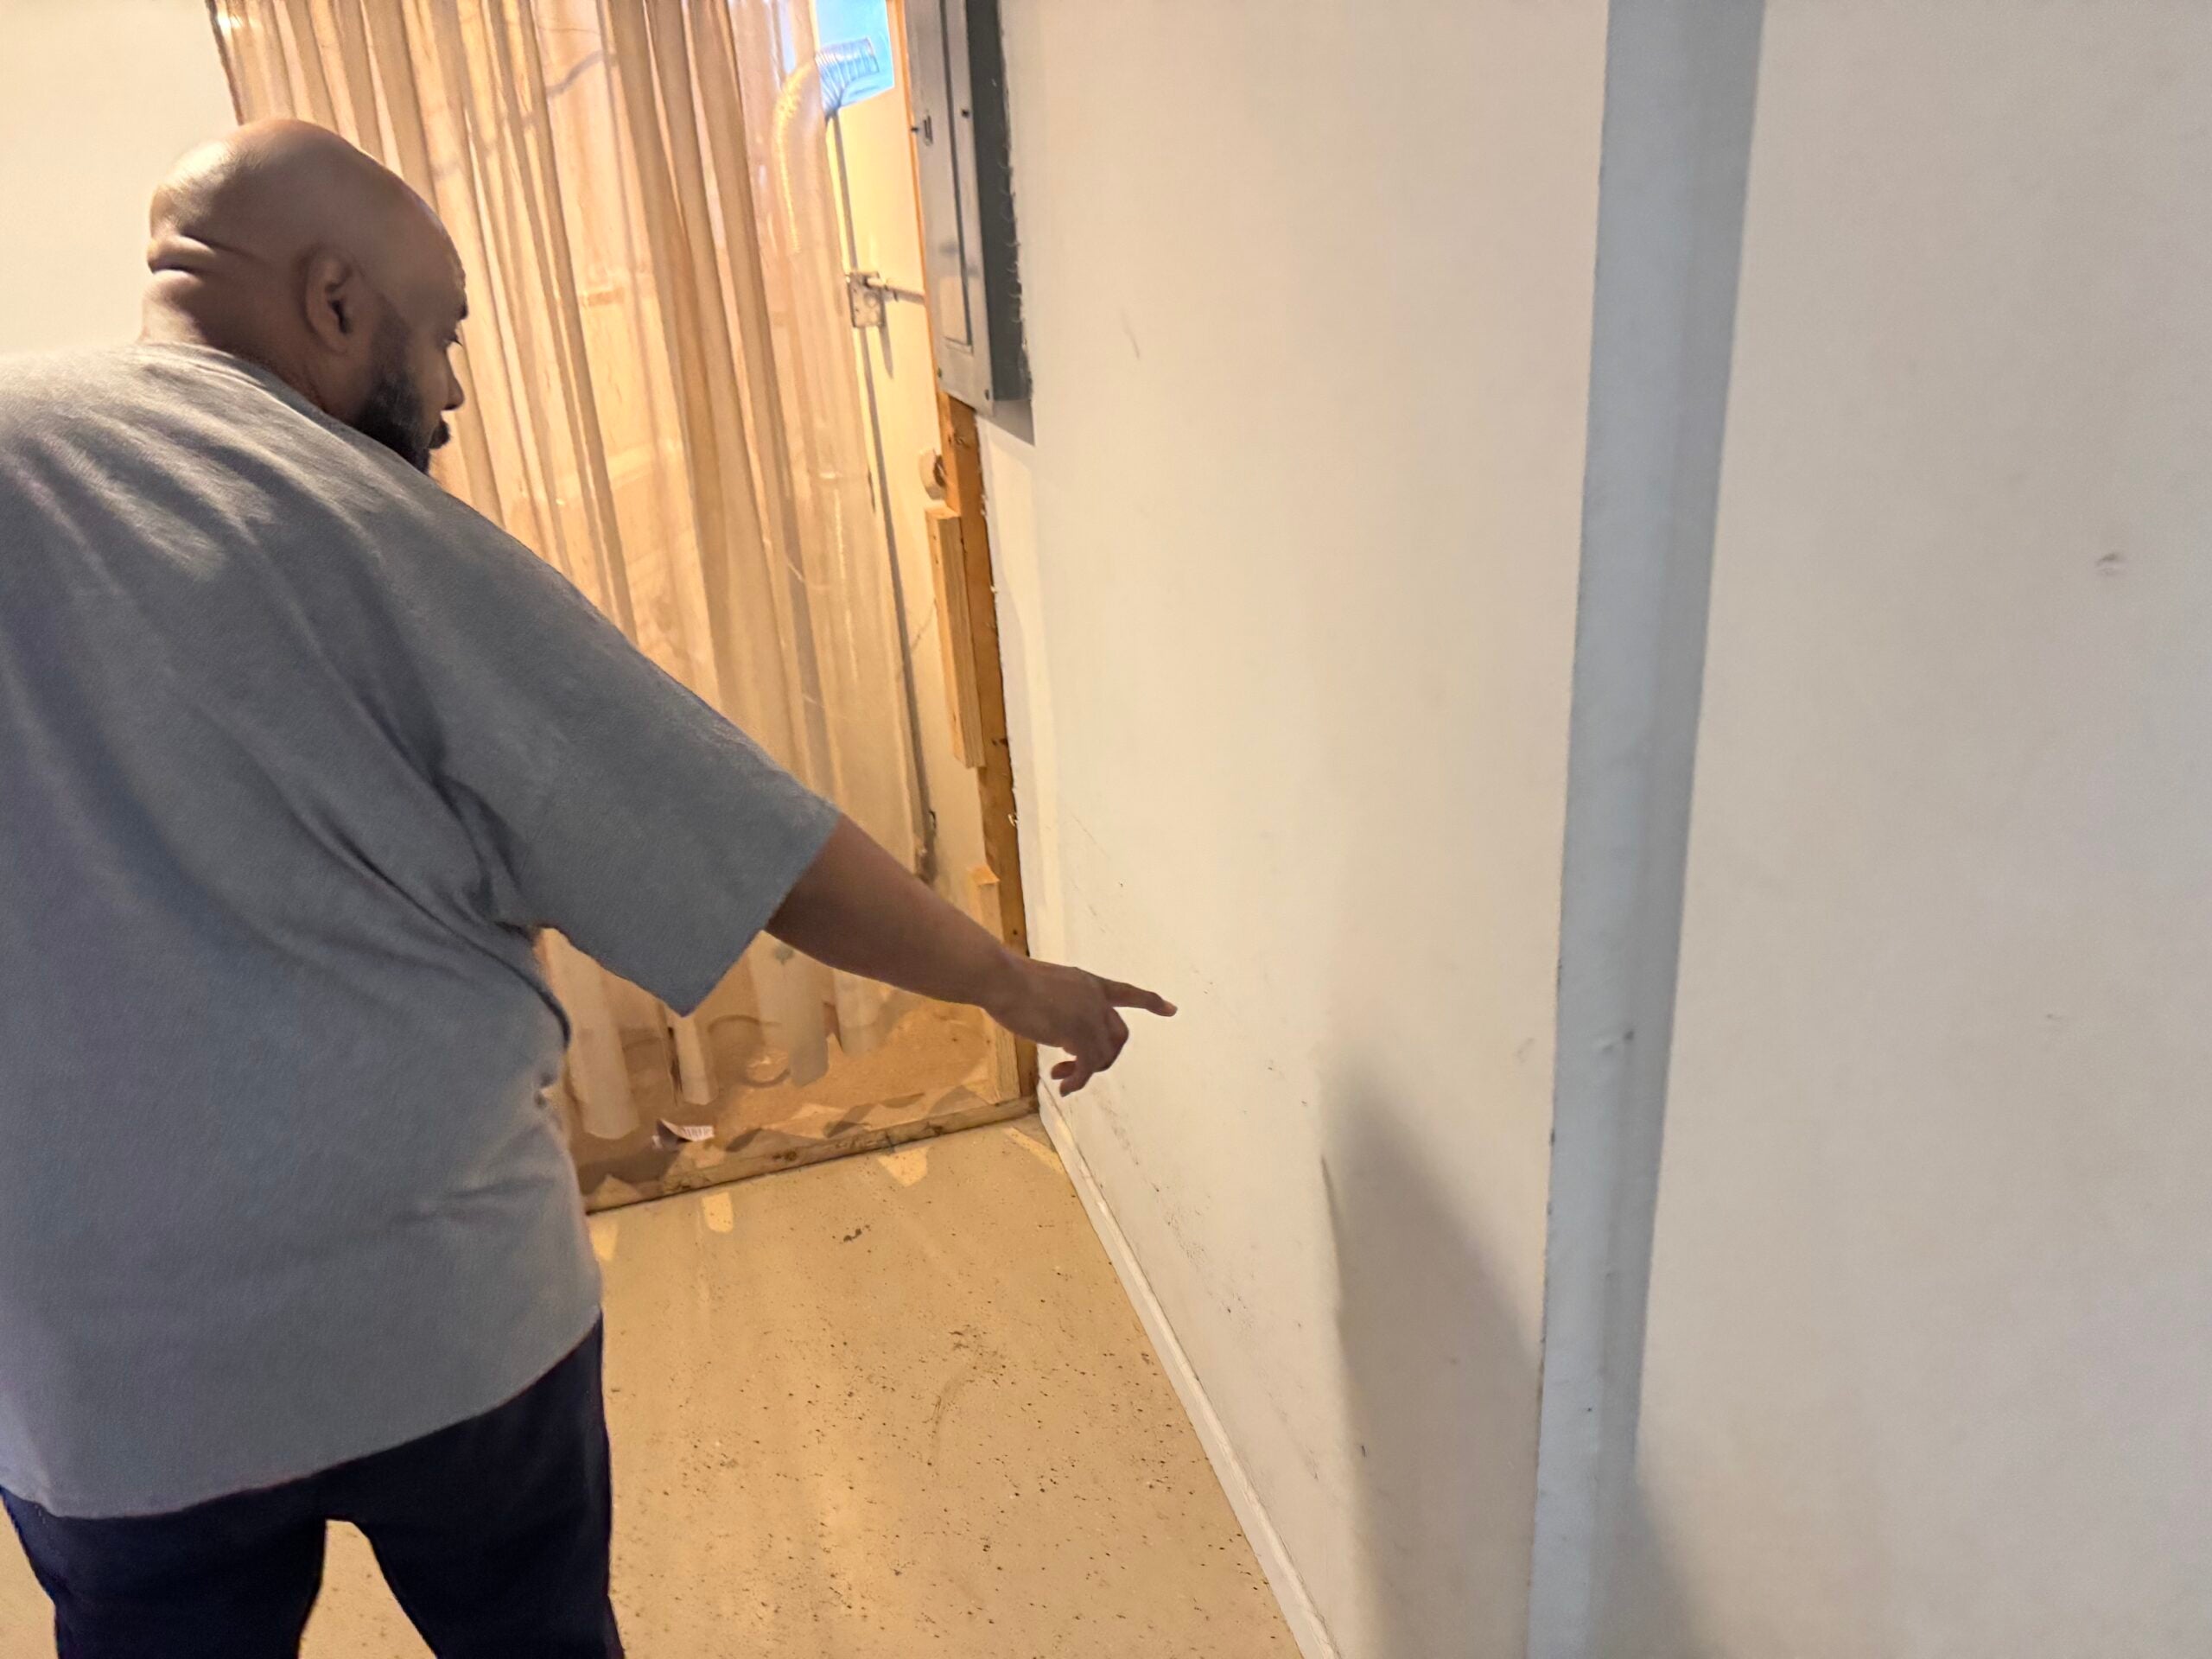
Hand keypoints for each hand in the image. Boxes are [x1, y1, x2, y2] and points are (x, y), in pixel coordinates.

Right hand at [984, 956, 1175, 1094]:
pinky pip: (1087, 1066)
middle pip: (1119, 1036)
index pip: (1127, 992)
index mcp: (1088, 983)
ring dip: (1085, 1073)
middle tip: (1075, 1071)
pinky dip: (1078, 1080)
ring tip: (1063, 1080)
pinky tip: (1064, 1086)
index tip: (1172, 1009)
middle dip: (1105, 1058)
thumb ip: (1061, 1007)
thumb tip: (1062, 1035)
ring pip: (1105, 1054)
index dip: (1151, 1002)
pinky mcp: (1077, 1033)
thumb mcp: (1045, 989)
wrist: (1001, 978)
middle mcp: (1095, 999)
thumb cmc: (1008, 981)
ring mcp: (1089, 1015)